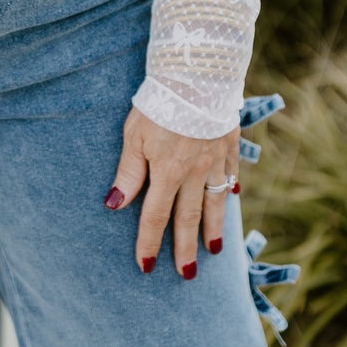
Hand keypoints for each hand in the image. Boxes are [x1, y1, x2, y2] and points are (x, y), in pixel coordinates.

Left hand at [105, 105, 239, 277]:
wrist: (198, 72)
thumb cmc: (159, 101)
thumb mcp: (134, 134)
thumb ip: (128, 172)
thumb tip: (115, 205)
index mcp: (167, 172)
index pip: (155, 217)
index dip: (148, 243)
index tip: (146, 266)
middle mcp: (194, 172)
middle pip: (188, 218)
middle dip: (185, 249)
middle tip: (187, 274)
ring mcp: (215, 160)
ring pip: (214, 202)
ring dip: (213, 228)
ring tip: (213, 249)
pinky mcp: (229, 144)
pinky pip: (230, 174)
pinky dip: (229, 189)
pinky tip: (231, 198)